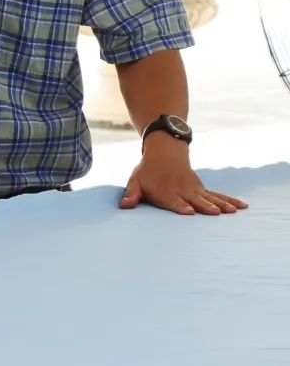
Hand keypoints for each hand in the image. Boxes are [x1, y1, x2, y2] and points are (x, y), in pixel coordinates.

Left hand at [119, 133, 248, 214]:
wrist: (164, 152)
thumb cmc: (147, 172)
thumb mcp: (136, 182)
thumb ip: (131, 194)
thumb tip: (123, 205)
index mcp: (166, 193)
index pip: (173, 202)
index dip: (180, 207)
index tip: (189, 212)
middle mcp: (182, 192)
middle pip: (195, 200)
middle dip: (204, 207)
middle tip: (215, 213)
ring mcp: (195, 190)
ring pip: (210, 198)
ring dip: (221, 204)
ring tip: (232, 211)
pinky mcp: (202, 189)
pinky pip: (218, 195)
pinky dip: (230, 200)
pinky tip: (242, 207)